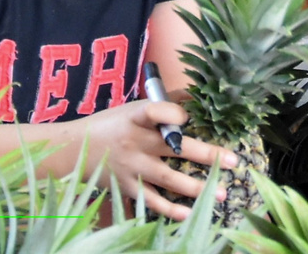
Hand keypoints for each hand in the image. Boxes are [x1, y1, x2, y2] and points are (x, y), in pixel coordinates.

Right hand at [70, 99, 237, 220]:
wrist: (74, 149)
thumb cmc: (113, 124)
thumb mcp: (134, 108)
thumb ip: (166, 103)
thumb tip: (199, 95)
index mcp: (136, 116)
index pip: (154, 111)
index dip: (172, 113)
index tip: (188, 117)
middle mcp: (135, 141)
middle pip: (173, 147)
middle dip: (205, 154)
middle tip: (232, 161)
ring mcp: (132, 167)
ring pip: (167, 178)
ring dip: (195, 187)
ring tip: (221, 192)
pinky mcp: (126, 187)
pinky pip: (150, 200)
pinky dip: (169, 209)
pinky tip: (188, 213)